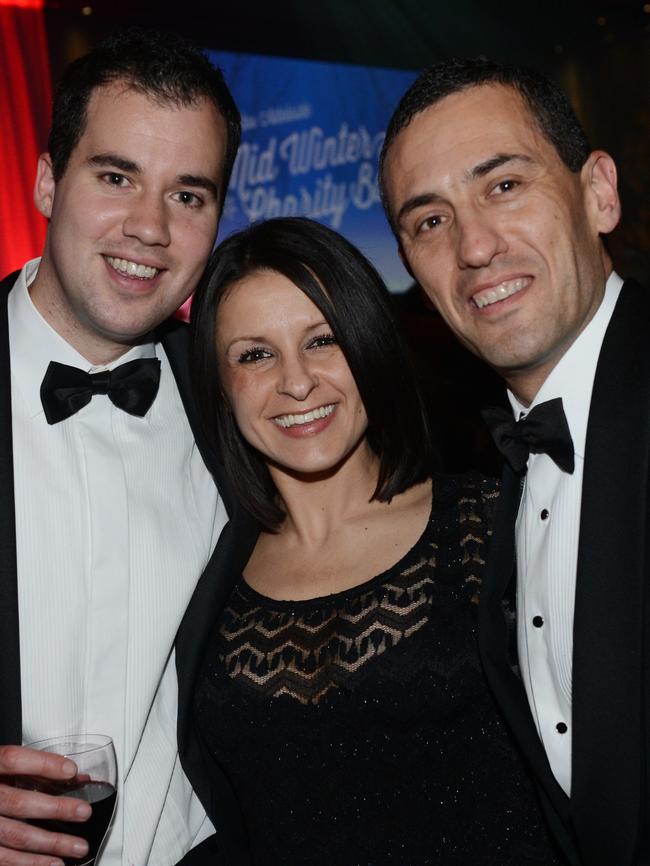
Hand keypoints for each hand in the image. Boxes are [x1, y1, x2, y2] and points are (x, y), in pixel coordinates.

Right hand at [0, 745, 90, 864]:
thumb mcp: (3, 769)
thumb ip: (34, 769)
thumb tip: (75, 776)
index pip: (12, 760)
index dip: (42, 764)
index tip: (70, 770)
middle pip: (19, 803)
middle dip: (56, 809)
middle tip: (83, 812)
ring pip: (16, 836)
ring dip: (50, 843)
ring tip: (78, 847)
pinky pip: (5, 859)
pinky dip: (31, 864)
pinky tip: (52, 864)